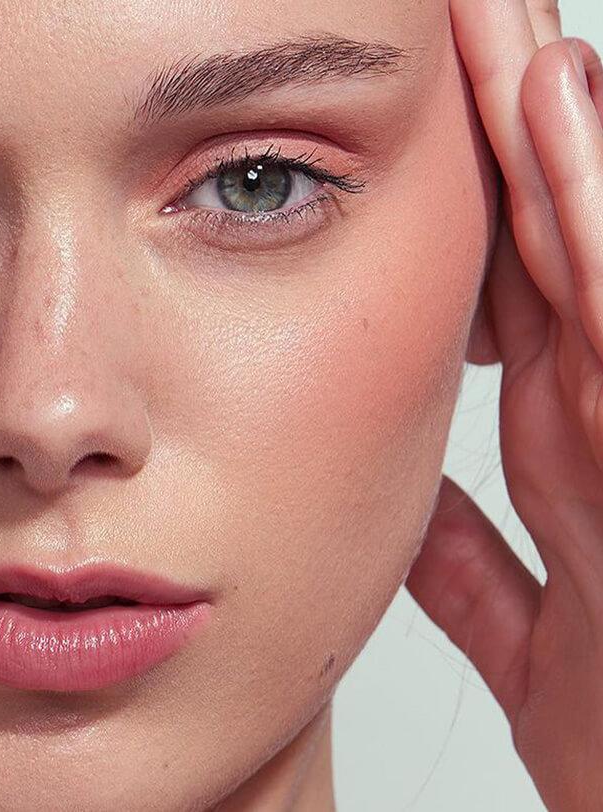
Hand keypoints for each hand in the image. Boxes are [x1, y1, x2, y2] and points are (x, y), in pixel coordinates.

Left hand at [405, 1, 602, 808]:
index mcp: (575, 455)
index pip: (515, 289)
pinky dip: (596, 222)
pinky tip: (563, 114)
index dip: (474, 195)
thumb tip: (405, 507)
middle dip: (515, 128)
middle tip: (463, 9)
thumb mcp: (543, 643)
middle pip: (550, 243)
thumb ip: (473, 565)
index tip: (421, 102)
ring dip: (557, 135)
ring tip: (510, 21)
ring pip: (594, 254)